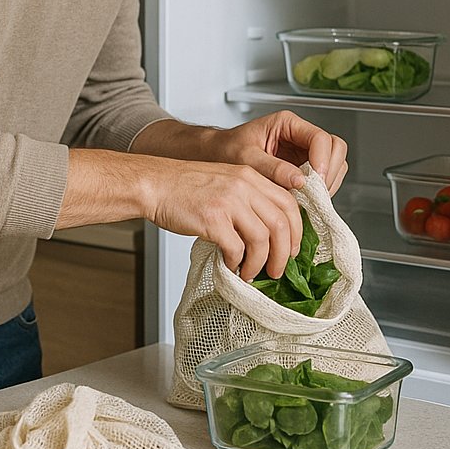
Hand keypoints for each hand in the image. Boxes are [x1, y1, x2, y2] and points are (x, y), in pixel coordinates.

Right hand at [147, 158, 302, 280]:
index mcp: (249, 176)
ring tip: (250, 272)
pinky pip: (236, 248)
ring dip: (260, 262)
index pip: (288, 203)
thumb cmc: (184, 187)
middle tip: (277, 269)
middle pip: (281, 223)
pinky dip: (236, 262)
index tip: (292, 249)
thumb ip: (248, 200)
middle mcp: (243, 186)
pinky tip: (230, 265)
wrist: (154, 184)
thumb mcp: (224, 181)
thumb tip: (268, 234)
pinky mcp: (212, 219)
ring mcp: (228, 202)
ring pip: (262, 239)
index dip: (296, 231)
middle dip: (284, 253)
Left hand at [204, 110, 347, 195]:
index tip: (316, 180)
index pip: (320, 138)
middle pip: (335, 148)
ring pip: (334, 164)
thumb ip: (272, 168)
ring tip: (310, 198)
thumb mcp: (246, 157)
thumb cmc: (226, 150)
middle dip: (330, 171)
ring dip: (328, 183)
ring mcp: (303, 153)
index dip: (323, 159)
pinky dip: (320, 191)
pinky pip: (323, 178)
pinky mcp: (302, 169)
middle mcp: (299, 136)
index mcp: (287, 124)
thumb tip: (299, 180)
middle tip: (317, 192)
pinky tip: (305, 200)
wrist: (216, 156)